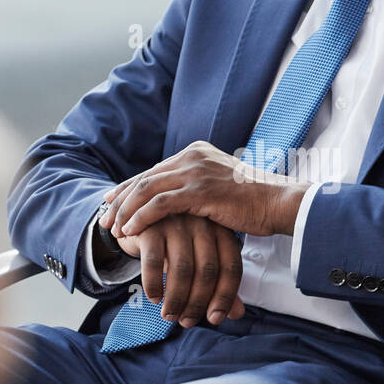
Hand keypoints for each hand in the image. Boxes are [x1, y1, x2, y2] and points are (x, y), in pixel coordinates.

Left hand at [100, 141, 308, 239]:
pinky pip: (160, 204)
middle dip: (120, 199)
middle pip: (145, 177)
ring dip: (126, 210)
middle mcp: (193, 156)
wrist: (279, 202)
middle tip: (103, 217)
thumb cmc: (255, 202)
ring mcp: (196, 171)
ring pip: (147, 189)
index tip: (112, 203)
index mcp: (196, 152)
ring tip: (113, 228)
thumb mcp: (221, 187)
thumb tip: (181, 205)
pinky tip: (131, 231)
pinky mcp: (200, 190)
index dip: (129, 188)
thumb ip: (198, 189)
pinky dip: (141, 218)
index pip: (154, 171)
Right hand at [112, 212, 244, 326]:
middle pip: (207, 270)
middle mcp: (202, 224)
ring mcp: (176, 222)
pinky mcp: (150, 226)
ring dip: (176, 299)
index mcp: (220, 230)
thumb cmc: (173, 245)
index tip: (214, 319)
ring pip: (182, 269)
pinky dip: (154, 284)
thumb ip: (218, 285)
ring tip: (169, 316)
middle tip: (186, 322)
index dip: (225, 297)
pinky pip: (154, 262)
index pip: (231, 267)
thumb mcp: (197, 262)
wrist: (136, 220)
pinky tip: (154, 298)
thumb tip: (236, 314)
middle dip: (197, 303)